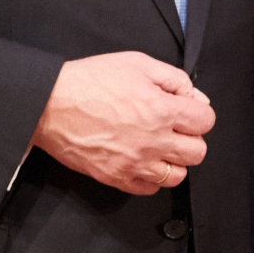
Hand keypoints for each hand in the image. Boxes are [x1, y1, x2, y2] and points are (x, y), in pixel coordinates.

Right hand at [30, 52, 213, 194]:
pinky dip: (151, 178)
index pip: (206, 121)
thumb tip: (194, 96)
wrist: (48, 104)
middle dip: (191, 139)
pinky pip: (150, 189)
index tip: (186, 111)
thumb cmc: (88, 81)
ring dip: (173, 161)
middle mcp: (153, 140)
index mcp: (161, 109)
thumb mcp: (137, 63)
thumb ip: (173, 79)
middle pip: (197, 152)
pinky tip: (142, 161)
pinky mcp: (117, 177)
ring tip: (158, 148)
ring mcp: (135, 163)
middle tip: (174, 130)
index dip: (198, 114)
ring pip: (178, 176)